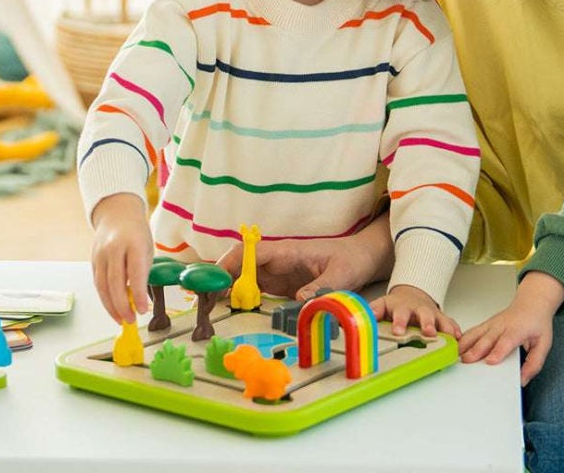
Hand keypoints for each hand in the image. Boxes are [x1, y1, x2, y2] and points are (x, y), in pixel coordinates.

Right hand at [89, 192, 153, 324]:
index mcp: (133, 243)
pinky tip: (113, 308)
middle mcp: (114, 248)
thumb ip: (142, 271)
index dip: (138, 294)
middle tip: (131, 320)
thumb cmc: (136, 232)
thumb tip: (139, 299)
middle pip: (115, 282)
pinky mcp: (93, 260)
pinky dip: (105, 298)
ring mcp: (101, 254)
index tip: (143, 310)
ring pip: (103, 286)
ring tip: (122, 319)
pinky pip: (98, 283)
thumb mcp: (147, 247)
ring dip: (111, 307)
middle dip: (122, 306)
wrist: (116, 213)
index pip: (135, 272)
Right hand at [215, 214, 393, 301]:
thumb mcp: (342, 275)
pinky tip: (227, 311)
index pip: (251, 253)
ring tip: (205, 309)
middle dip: (217, 279)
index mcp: (288, 251)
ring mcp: (277, 273)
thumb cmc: (352, 259)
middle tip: (200, 300)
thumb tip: (300, 301)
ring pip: (242, 278)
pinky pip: (253, 290)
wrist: (364, 257)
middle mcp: (277, 261)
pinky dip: (238, 299)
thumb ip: (321, 288)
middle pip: (239, 265)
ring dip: (224, 290)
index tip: (213, 280)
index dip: (229, 264)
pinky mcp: (281, 286)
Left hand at [369, 284, 459, 337]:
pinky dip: (455, 330)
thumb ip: (373, 311)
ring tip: (450, 337)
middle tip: (428, 332)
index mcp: (402, 308)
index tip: (398, 331)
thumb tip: (358, 318)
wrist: (412, 294)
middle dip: (427, 324)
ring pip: (439, 319)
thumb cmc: (396, 305)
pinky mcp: (442, 318)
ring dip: (444, 328)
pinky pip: (450, 323)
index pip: (399, 314)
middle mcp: (418, 310)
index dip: (399, 322)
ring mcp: (432, 314)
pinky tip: (459, 337)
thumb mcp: (382, 305)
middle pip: (423, 315)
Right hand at [457, 271, 563, 385]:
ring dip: (466, 344)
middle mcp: (503, 325)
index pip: (506, 341)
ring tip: (456, 355)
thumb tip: (523, 379)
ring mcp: (493, 323)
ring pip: (477, 333)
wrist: (532, 302)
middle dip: (476, 350)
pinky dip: (463, 338)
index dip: (498, 351)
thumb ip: (534, 363)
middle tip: (467, 362)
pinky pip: (473, 331)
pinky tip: (456, 346)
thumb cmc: (537, 322)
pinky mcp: (487, 324)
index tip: (490, 361)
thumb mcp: (544, 344)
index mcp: (518, 329)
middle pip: (487, 338)